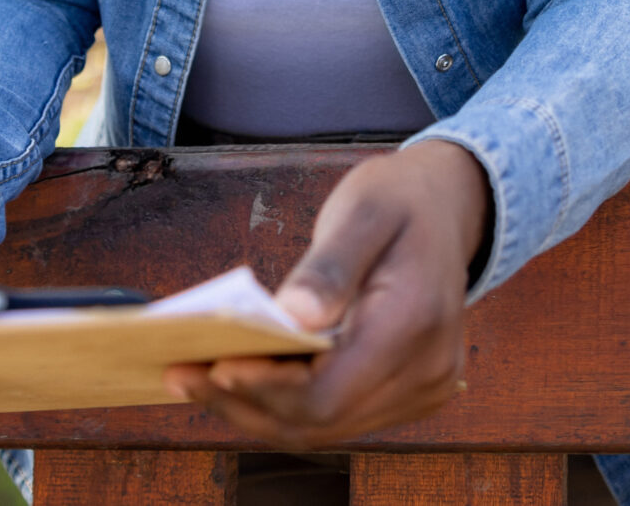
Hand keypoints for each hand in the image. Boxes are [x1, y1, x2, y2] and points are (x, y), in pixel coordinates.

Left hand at [166, 139, 489, 449]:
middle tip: (182, 374)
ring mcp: (422, 389)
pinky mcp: (408, 394)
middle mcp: (427, 370)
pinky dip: (286, 404)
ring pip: (324, 428)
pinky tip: (243, 379)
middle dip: (246, 403)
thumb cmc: (398, 201)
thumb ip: (328, 266)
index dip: (265, 388)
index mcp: (414, 322)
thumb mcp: (363, 211)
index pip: (327, 392)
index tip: (212, 364)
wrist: (447, 207)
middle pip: (320, 421)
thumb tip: (289, 318)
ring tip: (197, 379)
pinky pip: (337, 417)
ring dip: (258, 410)